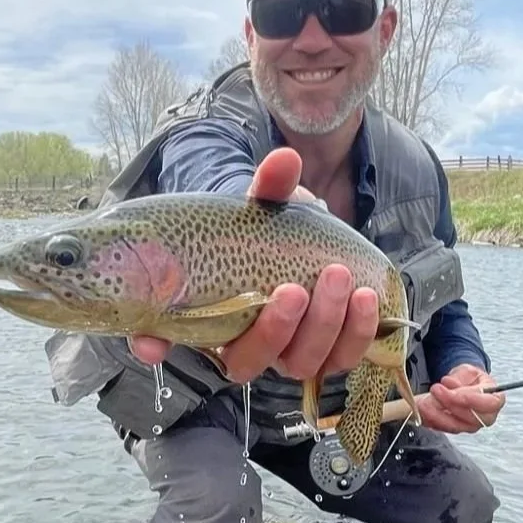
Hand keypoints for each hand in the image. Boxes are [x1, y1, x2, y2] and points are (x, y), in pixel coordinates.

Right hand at [127, 147, 380, 383]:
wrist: (306, 242)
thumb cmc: (267, 230)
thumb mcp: (262, 206)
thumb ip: (269, 187)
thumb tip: (285, 159)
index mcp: (206, 312)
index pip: (169, 340)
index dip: (156, 345)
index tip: (154, 345)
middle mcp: (242, 343)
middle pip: (251, 360)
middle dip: (277, 329)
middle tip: (295, 288)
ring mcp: (286, 353)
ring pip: (300, 363)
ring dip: (324, 328)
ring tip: (342, 280)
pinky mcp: (327, 352)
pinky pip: (343, 357)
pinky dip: (359, 332)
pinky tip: (368, 297)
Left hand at [417, 364, 505, 432]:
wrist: (462, 386)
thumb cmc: (469, 379)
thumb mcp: (467, 371)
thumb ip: (460, 376)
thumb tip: (449, 383)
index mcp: (494, 400)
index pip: (489, 404)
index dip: (471, 399)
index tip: (453, 392)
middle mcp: (486, 417)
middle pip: (471, 417)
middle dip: (450, 404)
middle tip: (435, 389)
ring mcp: (470, 426)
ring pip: (455, 426)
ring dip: (437, 415)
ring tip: (424, 402)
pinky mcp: (456, 429)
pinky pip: (444, 429)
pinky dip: (432, 420)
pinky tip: (422, 411)